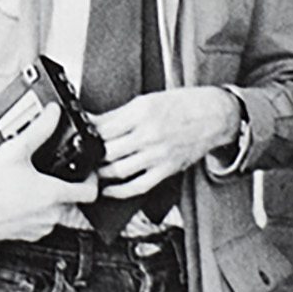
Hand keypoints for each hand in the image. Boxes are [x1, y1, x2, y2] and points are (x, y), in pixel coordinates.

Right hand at [0, 102, 98, 240]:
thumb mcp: (16, 150)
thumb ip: (40, 130)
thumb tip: (54, 113)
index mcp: (52, 195)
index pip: (90, 193)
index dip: (93, 180)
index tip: (89, 170)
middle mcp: (50, 216)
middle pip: (74, 202)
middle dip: (70, 186)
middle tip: (59, 171)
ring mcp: (39, 228)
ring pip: (58, 213)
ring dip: (53, 200)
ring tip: (36, 181)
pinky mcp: (26, 235)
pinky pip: (42, 222)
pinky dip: (38, 210)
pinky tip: (23, 196)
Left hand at [93, 87, 239, 198]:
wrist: (213, 115)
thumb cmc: (181, 105)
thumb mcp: (148, 100)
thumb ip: (122, 114)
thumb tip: (97, 123)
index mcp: (141, 111)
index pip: (103, 126)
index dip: (87, 132)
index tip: (79, 134)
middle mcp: (148, 133)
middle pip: (107, 150)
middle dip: (91, 155)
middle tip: (82, 155)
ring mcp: (157, 154)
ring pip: (118, 170)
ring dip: (101, 173)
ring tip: (92, 171)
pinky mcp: (166, 170)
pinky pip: (137, 186)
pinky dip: (119, 191)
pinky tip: (108, 190)